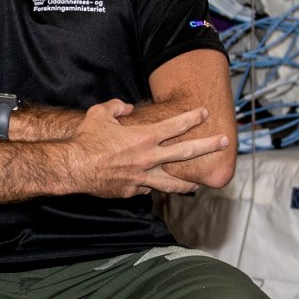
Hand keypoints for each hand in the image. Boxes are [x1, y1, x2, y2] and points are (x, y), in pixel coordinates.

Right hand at [67, 100, 227, 197]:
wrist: (73, 167)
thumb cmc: (86, 139)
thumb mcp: (100, 113)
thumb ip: (116, 107)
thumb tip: (126, 108)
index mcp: (145, 137)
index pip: (176, 126)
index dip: (192, 117)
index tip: (205, 112)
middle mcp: (149, 158)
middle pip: (186, 152)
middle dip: (208, 146)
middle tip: (225, 142)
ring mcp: (142, 178)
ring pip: (172, 183)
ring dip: (188, 182)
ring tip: (200, 184)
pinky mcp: (132, 191)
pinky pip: (146, 189)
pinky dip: (150, 186)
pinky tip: (152, 186)